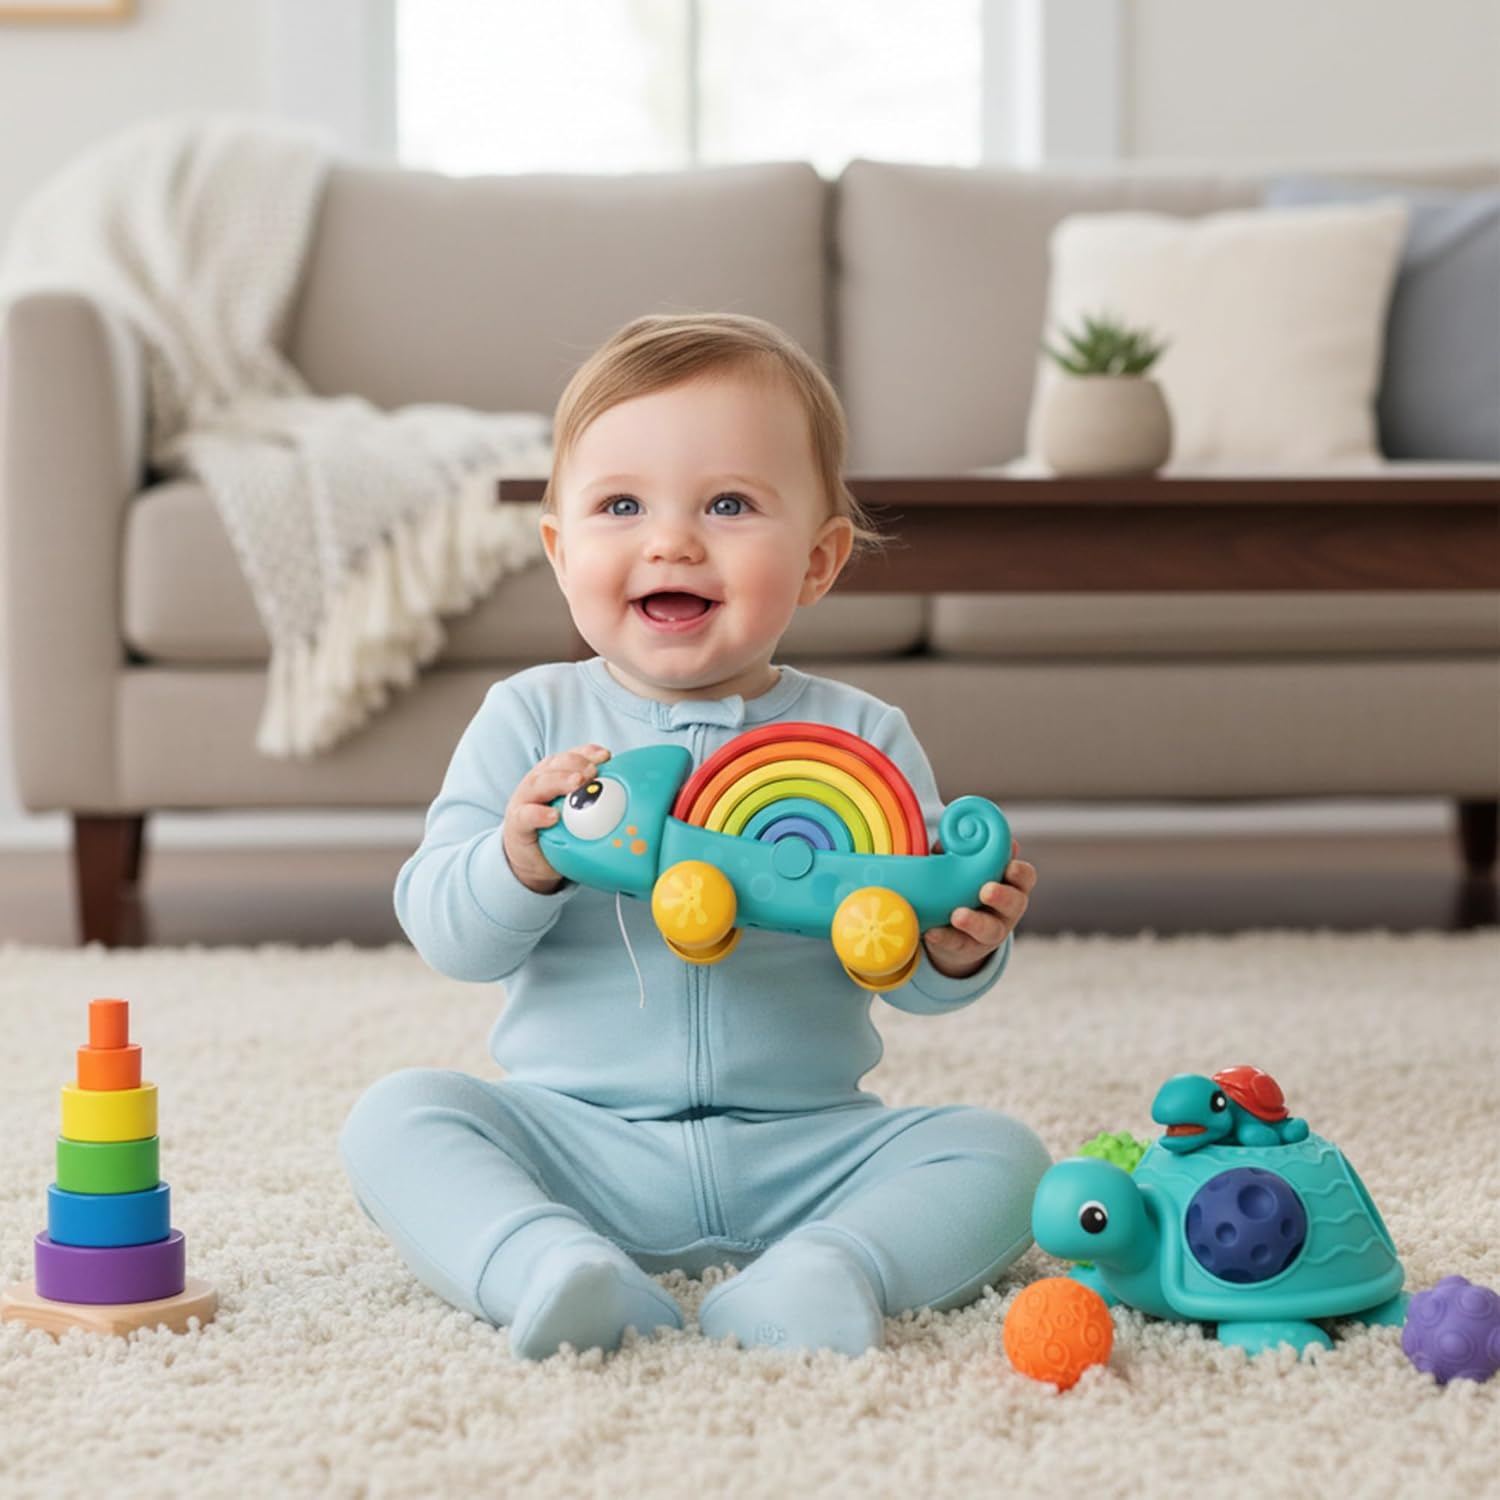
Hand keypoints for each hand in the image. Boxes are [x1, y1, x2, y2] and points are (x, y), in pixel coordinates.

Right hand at [503, 744, 610, 893]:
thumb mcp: (578, 810)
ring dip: (560, 781)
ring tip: (578, 783)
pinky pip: (526, 816)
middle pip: (555, 765)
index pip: (570, 756)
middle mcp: (538, 782)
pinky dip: (539, 814)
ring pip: (540, 784)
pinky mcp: (517, 823)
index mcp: (554, 774)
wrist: (532, 859)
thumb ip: (595, 799)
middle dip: (576, 764)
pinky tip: (553, 816)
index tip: (606, 756)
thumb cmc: (557, 828)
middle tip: (593, 772)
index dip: (587, 753)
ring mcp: (525, 801)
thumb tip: (631, 796)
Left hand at [921, 839, 1036, 979]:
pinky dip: (944, 938)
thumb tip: (949, 838)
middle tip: (986, 891)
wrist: (950, 930)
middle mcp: (1007, 910)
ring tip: (957, 915)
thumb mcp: (961, 867)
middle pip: (1015, 904)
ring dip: (975, 922)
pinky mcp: (968, 949)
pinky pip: (958, 944)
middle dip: (1002, 896)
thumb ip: (957, 852)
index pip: (1025, 876)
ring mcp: (990, 932)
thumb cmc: (961, 888)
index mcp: (1010, 884)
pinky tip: (932, 932)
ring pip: (991, 930)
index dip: (1020, 872)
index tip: (1009, 866)